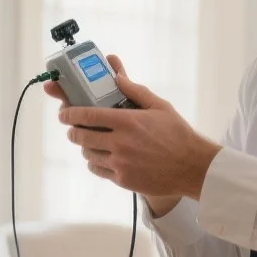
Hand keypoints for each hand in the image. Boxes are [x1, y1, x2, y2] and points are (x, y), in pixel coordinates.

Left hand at [55, 56, 220, 202]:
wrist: (192, 167)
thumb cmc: (178, 134)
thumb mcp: (160, 107)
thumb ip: (135, 91)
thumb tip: (116, 77)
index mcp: (127, 121)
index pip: (87, 115)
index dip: (70, 113)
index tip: (64, 113)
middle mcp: (120, 142)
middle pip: (81, 136)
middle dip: (73, 131)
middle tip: (74, 128)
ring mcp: (120, 163)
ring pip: (88, 154)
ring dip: (85, 147)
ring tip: (89, 142)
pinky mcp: (123, 179)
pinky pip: (98, 169)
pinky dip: (95, 163)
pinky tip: (100, 158)